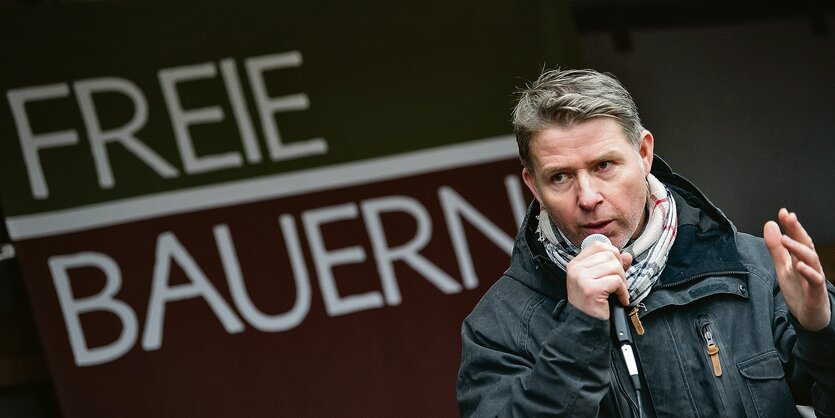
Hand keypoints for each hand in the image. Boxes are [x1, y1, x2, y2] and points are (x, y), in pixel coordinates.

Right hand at [565, 241, 632, 319]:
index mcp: (575, 264)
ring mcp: (582, 278)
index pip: (598, 245)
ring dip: (622, 281)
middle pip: (609, 254)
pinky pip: (616, 281)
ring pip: (615, 266)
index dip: (612, 254)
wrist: (585, 324)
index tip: (614, 270)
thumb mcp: (601, 280)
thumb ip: (613, 265)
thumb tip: (627, 255)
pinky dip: (623, 292)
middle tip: (617, 284)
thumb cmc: (593, 303)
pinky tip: (619, 299)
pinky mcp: (591, 289)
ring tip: (617, 292)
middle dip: (619, 270)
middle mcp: (576, 268)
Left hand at [763, 208, 830, 330]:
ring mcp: (814, 277)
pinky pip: (815, 280)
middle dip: (798, 230)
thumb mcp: (782, 266)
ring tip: (786, 240)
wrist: (809, 316)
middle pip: (806, 244)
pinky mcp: (815, 292)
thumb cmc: (798, 289)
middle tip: (789, 217)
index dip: (791, 225)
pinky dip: (808, 272)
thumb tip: (770, 224)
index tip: (783, 212)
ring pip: (812, 260)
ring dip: (799, 248)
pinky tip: (799, 265)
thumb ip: (775, 248)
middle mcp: (809, 265)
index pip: (797, 238)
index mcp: (799, 258)